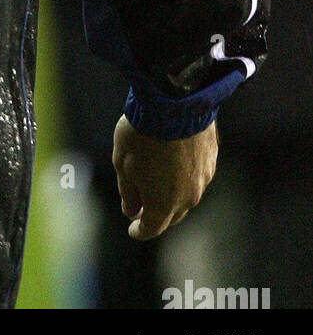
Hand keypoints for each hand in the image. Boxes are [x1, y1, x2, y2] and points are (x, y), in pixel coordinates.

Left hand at [112, 114, 217, 239]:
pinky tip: (173, 166)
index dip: (140, 231)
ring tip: (157, 185)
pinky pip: (196, 177)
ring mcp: (203, 179)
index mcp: (164, 204)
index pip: (152, 228)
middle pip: (172, 216)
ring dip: (172, 196)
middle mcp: (188, 197)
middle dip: (157, 216)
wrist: (173, 103)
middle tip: (143, 210)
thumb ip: (128, 192)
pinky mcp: (211, 160)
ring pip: (186, 196)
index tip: (133, 229)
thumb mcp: (122, 164)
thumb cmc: (141, 135)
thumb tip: (131, 211)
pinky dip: (183, 177)